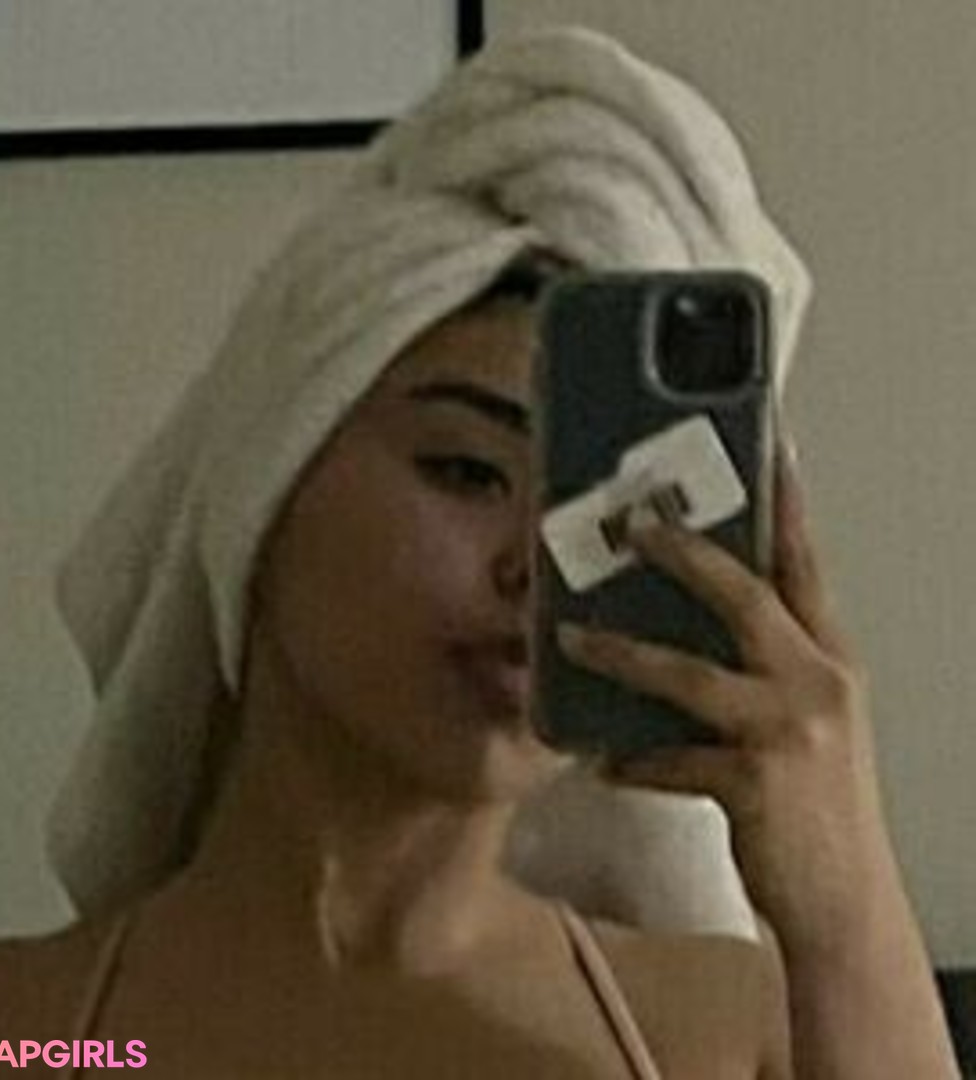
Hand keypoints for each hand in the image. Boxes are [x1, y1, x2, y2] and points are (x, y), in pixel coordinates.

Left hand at [557, 443, 901, 954]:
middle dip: (686, 553)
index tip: (769, 448)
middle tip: (636, 522)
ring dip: (621, 653)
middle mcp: (817, 682)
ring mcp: (788, 729)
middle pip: (745, 595)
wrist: (846, 898)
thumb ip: (765, 670)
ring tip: (569, 636)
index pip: (807, 566)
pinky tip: (601, 758)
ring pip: (686, 674)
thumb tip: (686, 630)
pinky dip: (630, 759)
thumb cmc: (819, 802)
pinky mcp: (753, 781)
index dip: (788, 505)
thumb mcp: (809, 720)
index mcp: (830, 660)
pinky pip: (667, 758)